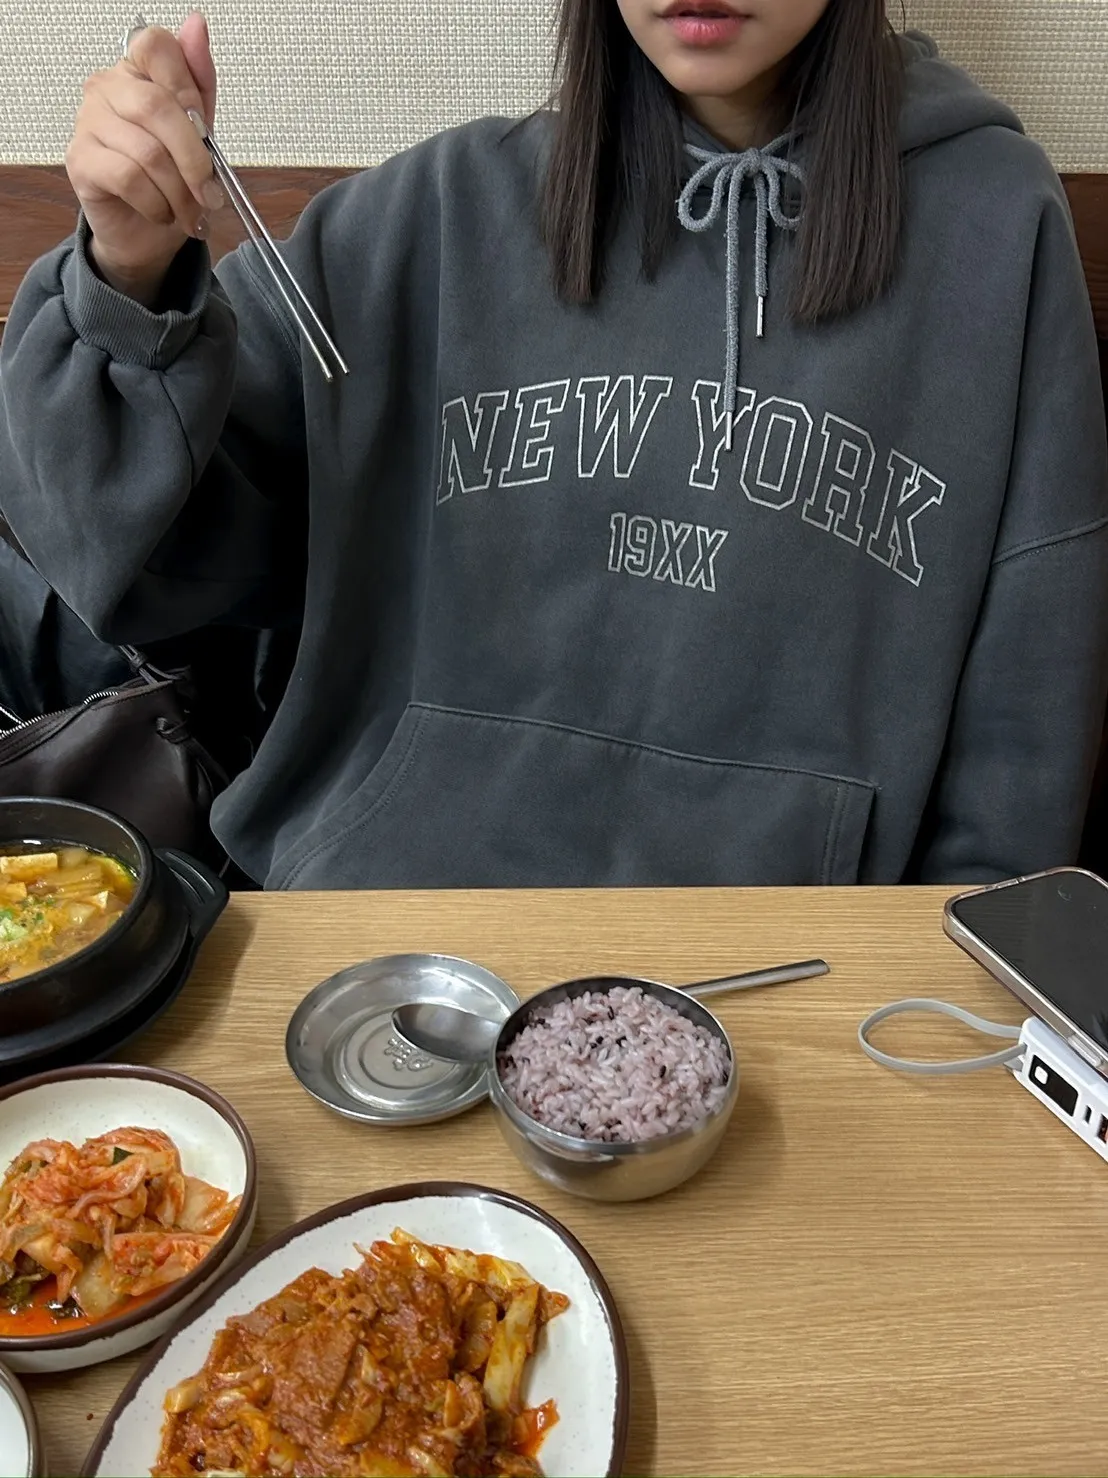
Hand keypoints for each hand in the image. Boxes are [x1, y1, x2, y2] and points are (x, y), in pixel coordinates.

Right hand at [65, 12, 221, 302]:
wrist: (146, 232)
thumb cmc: (171, 179)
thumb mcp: (199, 131)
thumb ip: (200, 82)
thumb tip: (196, 25)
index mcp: (138, 71)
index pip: (157, 46)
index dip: (187, 87)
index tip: (204, 126)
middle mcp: (108, 87)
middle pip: (158, 107)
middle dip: (195, 159)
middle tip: (210, 193)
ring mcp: (88, 121)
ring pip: (147, 151)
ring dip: (179, 192)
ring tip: (188, 211)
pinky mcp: (80, 160)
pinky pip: (128, 178)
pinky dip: (156, 203)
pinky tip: (161, 212)